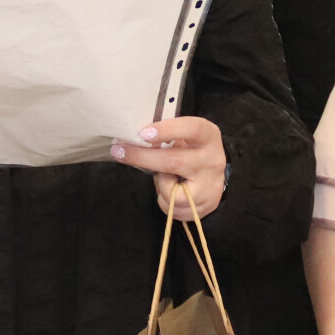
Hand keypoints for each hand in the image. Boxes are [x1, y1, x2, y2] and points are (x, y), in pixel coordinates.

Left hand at [109, 116, 226, 217]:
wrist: (214, 180)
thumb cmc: (192, 153)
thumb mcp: (186, 137)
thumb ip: (167, 136)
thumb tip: (133, 139)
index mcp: (208, 135)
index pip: (192, 129)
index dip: (167, 130)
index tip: (143, 133)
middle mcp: (212, 159)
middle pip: (173, 161)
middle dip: (142, 157)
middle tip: (120, 151)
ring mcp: (210, 185)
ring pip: (170, 190)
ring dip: (159, 184)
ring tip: (168, 177)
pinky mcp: (204, 205)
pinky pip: (171, 206)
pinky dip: (164, 199)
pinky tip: (173, 191)